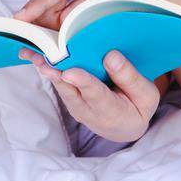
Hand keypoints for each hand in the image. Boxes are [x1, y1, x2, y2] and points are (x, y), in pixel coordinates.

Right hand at [14, 0, 172, 29]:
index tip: (19, 21)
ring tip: (71, 36)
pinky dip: (55, 13)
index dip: (37, 7)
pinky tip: (70, 24)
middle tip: (61, 49)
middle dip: (48, 23)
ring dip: (53, 20)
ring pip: (45, 1)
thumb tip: (63, 21)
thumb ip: (92, 7)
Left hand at [20, 48, 161, 144]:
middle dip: (57, 75)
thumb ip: (130, 78)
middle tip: (44, 59)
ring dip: (47, 70)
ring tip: (34, 53)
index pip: (96, 95)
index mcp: (112, 111)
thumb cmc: (137, 107)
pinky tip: (35, 54)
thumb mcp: (146, 96)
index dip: (83, 83)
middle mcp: (89, 111)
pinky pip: (57, 83)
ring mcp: (75, 106)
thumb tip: (111, 56)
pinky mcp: (69, 99)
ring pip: (60, 87)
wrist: (123, 127)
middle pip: (70, 92)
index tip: (71, 72)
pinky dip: (47, 69)